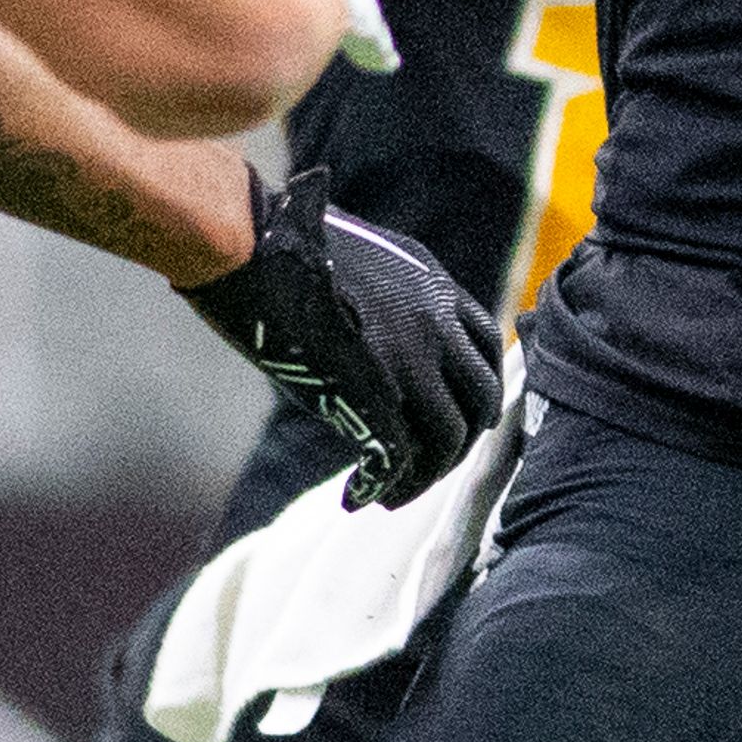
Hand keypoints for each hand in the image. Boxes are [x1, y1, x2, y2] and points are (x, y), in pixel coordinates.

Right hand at [180, 167, 504, 512]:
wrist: (253, 246)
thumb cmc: (284, 246)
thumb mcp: (361, 257)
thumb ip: (389, 296)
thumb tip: (381, 336)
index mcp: (433, 286)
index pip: (487, 347)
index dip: (481, 389)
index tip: (469, 418)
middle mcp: (435, 322)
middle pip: (480, 398)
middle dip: (461, 442)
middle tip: (429, 467)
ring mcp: (410, 357)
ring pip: (448, 437)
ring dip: (426, 475)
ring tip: (393, 493)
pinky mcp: (374, 391)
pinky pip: (401, 455)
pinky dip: (387, 484)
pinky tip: (360, 495)